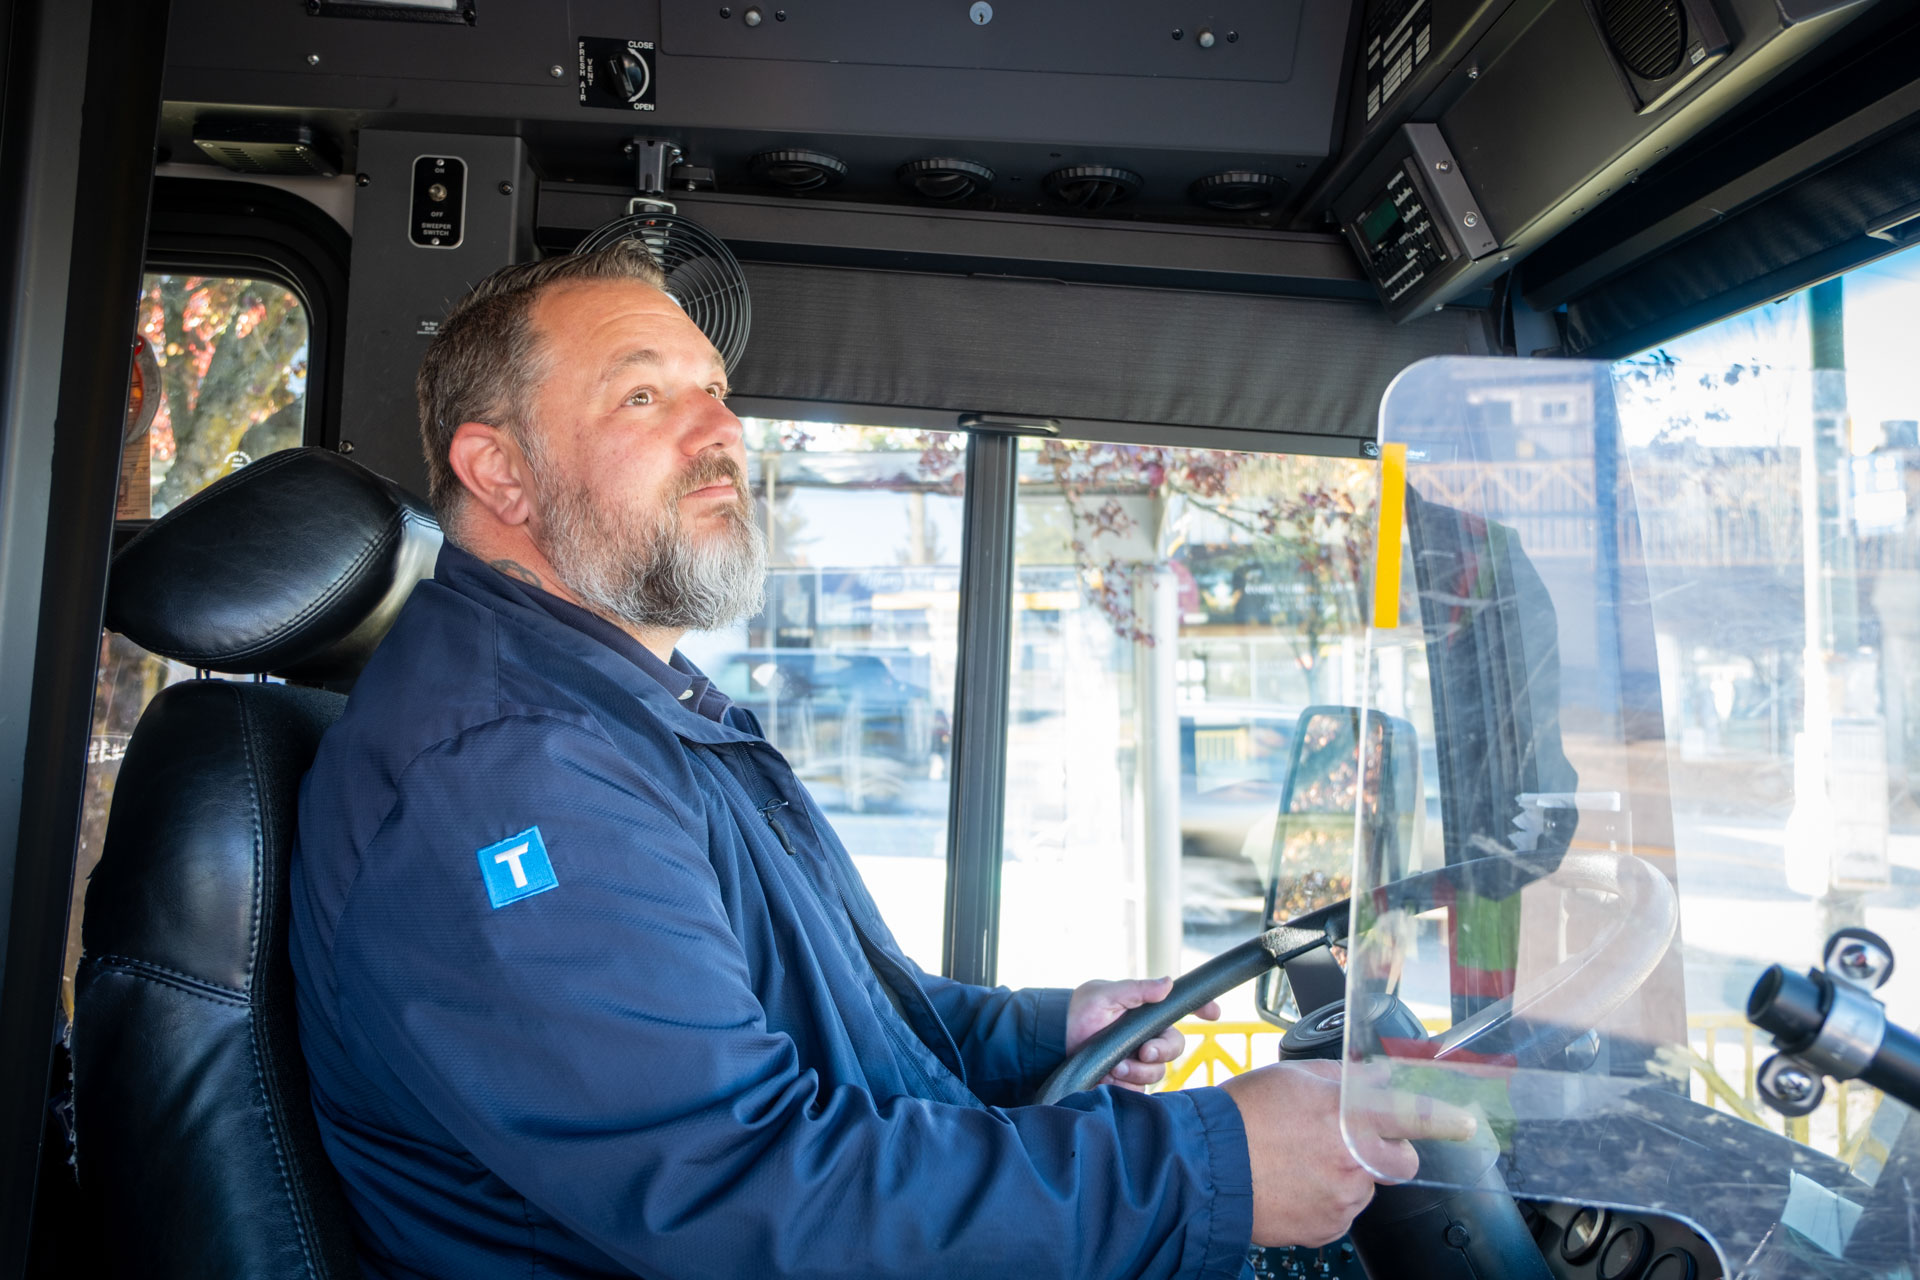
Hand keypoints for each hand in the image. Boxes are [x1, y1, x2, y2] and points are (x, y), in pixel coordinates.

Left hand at [1065, 976, 1219, 1090]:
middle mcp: (1147, 1036)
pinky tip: (1109, 1079)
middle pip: (1175, 1047)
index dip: (1202, 1009)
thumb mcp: (1106, 994)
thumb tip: (1168, 982)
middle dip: (1162, 1052)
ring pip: (1159, 1072)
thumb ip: (1137, 990)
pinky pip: (1140, 1090)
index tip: (1214, 1014)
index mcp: (1147, 1012)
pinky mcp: (1126, 1081)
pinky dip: (1127, 1086)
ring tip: (1115, 1066)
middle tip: (1143, 1052)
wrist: (1054, 1039)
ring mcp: (1138, 1060)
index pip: (1180, 1009)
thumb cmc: (1079, 1010)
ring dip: (1139, 1071)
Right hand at [1220, 1060, 1476, 1247]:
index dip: (1445, 1120)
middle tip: (1343, 1141)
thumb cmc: (1243, 1115)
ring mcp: (1342, 1200)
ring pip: (1362, 1187)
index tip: (1465, 1123)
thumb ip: (1342, 1077)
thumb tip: (1374, 1079)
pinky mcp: (1326, 1228)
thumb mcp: (1294, 1077)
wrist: (1206, 1167)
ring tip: (1297, 1161)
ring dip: (1342, 1175)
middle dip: (1383, 1153)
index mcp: (1350, 1117)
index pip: (1414, 1117)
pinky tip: (1291, 1183)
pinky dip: (1322, 1200)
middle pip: (1398, 1163)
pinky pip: (1338, 1212)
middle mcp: (1354, 1162)